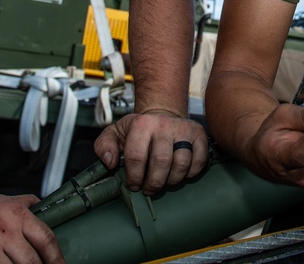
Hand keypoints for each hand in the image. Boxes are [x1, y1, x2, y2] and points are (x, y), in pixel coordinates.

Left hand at [93, 111, 208, 194]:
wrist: (162, 114)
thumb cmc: (137, 130)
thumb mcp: (115, 133)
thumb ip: (104, 146)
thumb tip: (110, 162)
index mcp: (141, 124)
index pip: (136, 156)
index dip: (134, 177)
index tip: (134, 185)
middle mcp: (164, 124)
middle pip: (161, 162)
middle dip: (153, 183)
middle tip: (149, 189)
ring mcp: (184, 129)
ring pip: (182, 163)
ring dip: (172, 180)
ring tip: (164, 182)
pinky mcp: (199, 134)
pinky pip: (199, 160)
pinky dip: (191, 172)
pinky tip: (181, 174)